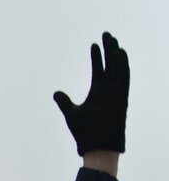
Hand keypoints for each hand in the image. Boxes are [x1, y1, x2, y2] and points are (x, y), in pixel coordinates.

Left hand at [53, 32, 129, 155]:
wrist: (97, 147)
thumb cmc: (85, 133)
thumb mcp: (71, 114)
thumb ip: (64, 102)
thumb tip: (55, 93)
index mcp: (98, 92)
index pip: (99, 70)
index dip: (97, 56)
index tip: (93, 44)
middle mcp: (109, 90)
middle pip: (110, 64)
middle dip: (108, 49)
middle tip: (105, 34)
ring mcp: (116, 93)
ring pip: (118, 68)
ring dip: (115, 53)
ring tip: (111, 38)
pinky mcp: (121, 97)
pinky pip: (124, 78)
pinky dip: (123, 65)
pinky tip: (120, 52)